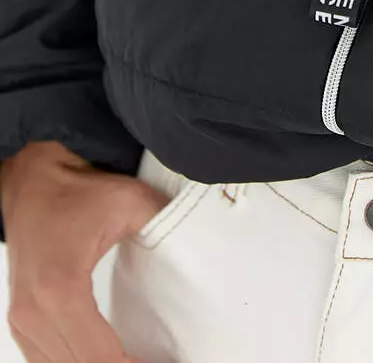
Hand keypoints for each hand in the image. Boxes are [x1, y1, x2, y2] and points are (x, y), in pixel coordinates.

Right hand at [1, 140, 169, 361]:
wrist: (30, 181)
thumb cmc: (72, 191)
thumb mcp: (127, 200)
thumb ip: (164, 222)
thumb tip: (197, 242)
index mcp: (61, 290)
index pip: (100, 357)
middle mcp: (34, 313)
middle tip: (157, 361)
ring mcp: (23, 320)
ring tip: (140, 361)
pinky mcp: (21, 320)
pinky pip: (46, 361)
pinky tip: (106, 358)